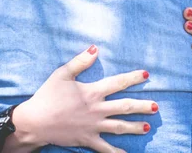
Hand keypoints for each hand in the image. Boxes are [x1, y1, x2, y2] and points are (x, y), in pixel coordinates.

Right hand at [3, 45, 156, 152]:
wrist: (34, 122)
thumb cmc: (47, 96)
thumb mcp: (62, 74)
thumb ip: (80, 61)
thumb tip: (95, 48)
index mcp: (93, 92)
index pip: (118, 83)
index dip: (133, 78)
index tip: (146, 75)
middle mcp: (97, 109)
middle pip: (124, 107)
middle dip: (142, 106)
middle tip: (156, 107)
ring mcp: (93, 126)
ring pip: (119, 126)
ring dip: (135, 127)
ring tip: (147, 127)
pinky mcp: (87, 140)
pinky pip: (104, 148)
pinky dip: (116, 152)